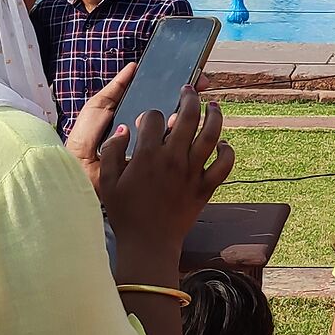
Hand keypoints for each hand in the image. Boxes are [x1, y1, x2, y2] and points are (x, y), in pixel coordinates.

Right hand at [67, 67, 233, 260]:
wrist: (148, 245)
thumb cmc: (126, 214)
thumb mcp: (107, 182)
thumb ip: (111, 151)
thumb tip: (125, 130)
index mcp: (147, 155)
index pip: (153, 117)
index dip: (150, 114)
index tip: (149, 120)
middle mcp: (173, 159)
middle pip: (187, 116)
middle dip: (189, 97)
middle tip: (189, 89)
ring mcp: (192, 172)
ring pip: (211, 134)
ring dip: (215, 115)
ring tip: (213, 105)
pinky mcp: (206, 187)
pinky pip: (224, 164)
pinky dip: (227, 151)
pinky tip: (222, 144)